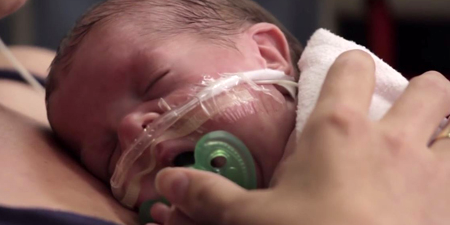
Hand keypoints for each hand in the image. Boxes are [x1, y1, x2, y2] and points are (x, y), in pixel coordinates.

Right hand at [153, 50, 449, 224]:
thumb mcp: (252, 220)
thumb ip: (210, 195)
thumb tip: (171, 181)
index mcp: (341, 131)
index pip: (351, 68)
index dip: (346, 69)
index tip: (337, 84)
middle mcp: (396, 142)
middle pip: (429, 88)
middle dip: (418, 94)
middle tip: (395, 117)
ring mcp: (434, 174)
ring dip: (441, 133)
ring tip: (419, 154)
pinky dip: (448, 180)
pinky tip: (424, 199)